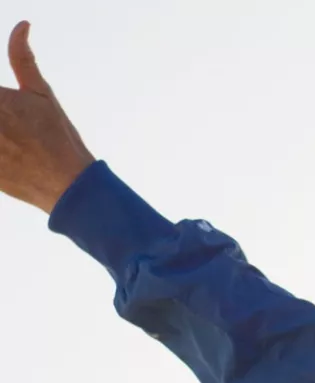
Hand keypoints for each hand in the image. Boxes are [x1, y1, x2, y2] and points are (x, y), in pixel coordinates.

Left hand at [0, 21, 93, 212]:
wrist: (65, 183)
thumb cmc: (57, 135)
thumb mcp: (41, 93)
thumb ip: (23, 57)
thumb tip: (23, 24)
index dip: (1, 98)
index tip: (8, 105)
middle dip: (0, 116)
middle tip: (14, 125)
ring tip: (13, 137)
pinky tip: (8, 152)